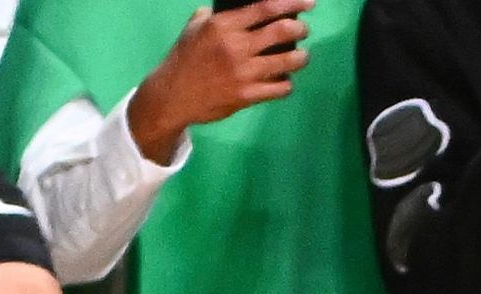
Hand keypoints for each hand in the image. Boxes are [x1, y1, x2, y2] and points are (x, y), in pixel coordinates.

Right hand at [131, 0, 306, 156]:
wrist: (172, 96)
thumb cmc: (184, 58)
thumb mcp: (194, 28)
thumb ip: (215, 15)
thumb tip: (236, 8)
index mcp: (223, 25)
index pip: (266, 8)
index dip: (293, 3)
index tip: (308, 3)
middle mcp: (236, 47)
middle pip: (282, 32)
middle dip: (301, 30)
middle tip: (303, 31)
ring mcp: (243, 73)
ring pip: (287, 61)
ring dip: (301, 57)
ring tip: (301, 56)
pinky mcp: (246, 96)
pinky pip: (279, 88)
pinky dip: (287, 84)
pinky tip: (284, 81)